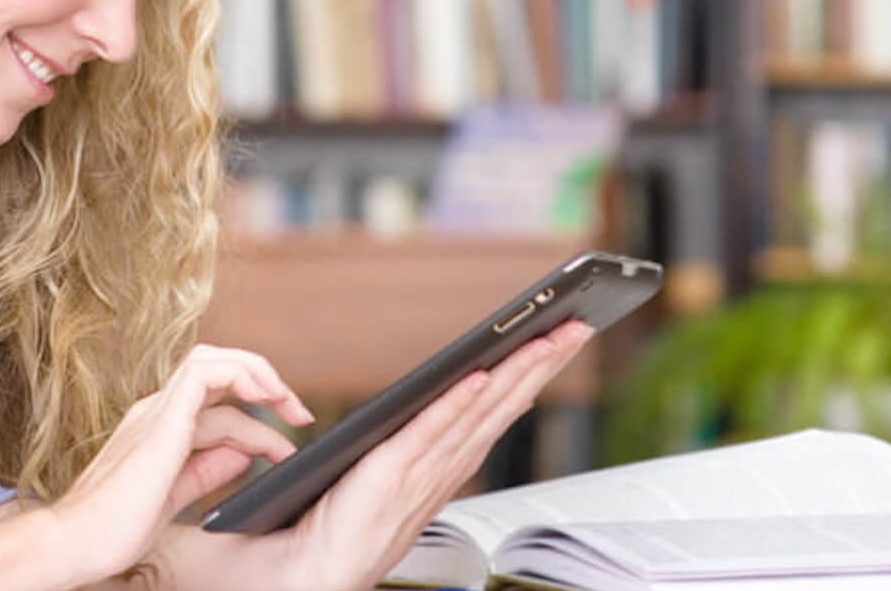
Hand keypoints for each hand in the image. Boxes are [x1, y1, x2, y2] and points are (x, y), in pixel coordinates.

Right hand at [42, 344, 314, 586]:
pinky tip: (264, 400)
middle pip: (217, 369)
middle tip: (299, 415)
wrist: (74, 542)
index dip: (256, 419)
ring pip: (213, 362)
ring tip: (289, 405)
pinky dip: (240, 376)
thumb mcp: (175, 495)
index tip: (286, 444)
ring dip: (259, 375)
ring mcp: (155, 411)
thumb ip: (207, 469)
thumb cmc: (114, 528)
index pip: (215, 404)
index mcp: (158, 428)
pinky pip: (205, 374)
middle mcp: (156, 411)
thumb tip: (246, 452)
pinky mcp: (161, 420)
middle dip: (265, 382)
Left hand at [221, 320, 593, 590]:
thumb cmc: (347, 520)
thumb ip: (436, 435)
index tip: (563, 335)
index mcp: (449, 465)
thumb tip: (469, 391)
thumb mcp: (403, 470)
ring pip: (479, 411)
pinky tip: (479, 375)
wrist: (314, 565)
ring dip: (515, 372)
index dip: (535, 371)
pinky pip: (429, 431)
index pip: (502, 408)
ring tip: (544, 336)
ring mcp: (422, 471)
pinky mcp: (392, 471)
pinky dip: (457, 403)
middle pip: (503, 404)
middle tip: (576, 324)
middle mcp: (445, 467)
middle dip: (542, 363)